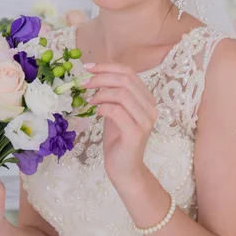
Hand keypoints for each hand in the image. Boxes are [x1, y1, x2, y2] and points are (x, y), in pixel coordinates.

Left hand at [85, 63, 157, 186]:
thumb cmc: (118, 140)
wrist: (124, 168)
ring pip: (121, 94)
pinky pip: (117, 111)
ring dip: (100, 94)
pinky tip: (95, 113)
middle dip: (101, 77)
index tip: (88, 68)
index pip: (129, 72)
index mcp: (147, 99)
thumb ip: (111, 95)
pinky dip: (102, 108)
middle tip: (84, 83)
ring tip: (89, 102)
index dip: (107, 66)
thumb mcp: (114, 112)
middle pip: (125, 79)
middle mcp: (151, 107)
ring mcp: (145, 120)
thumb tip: (94, 77)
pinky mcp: (136, 133)